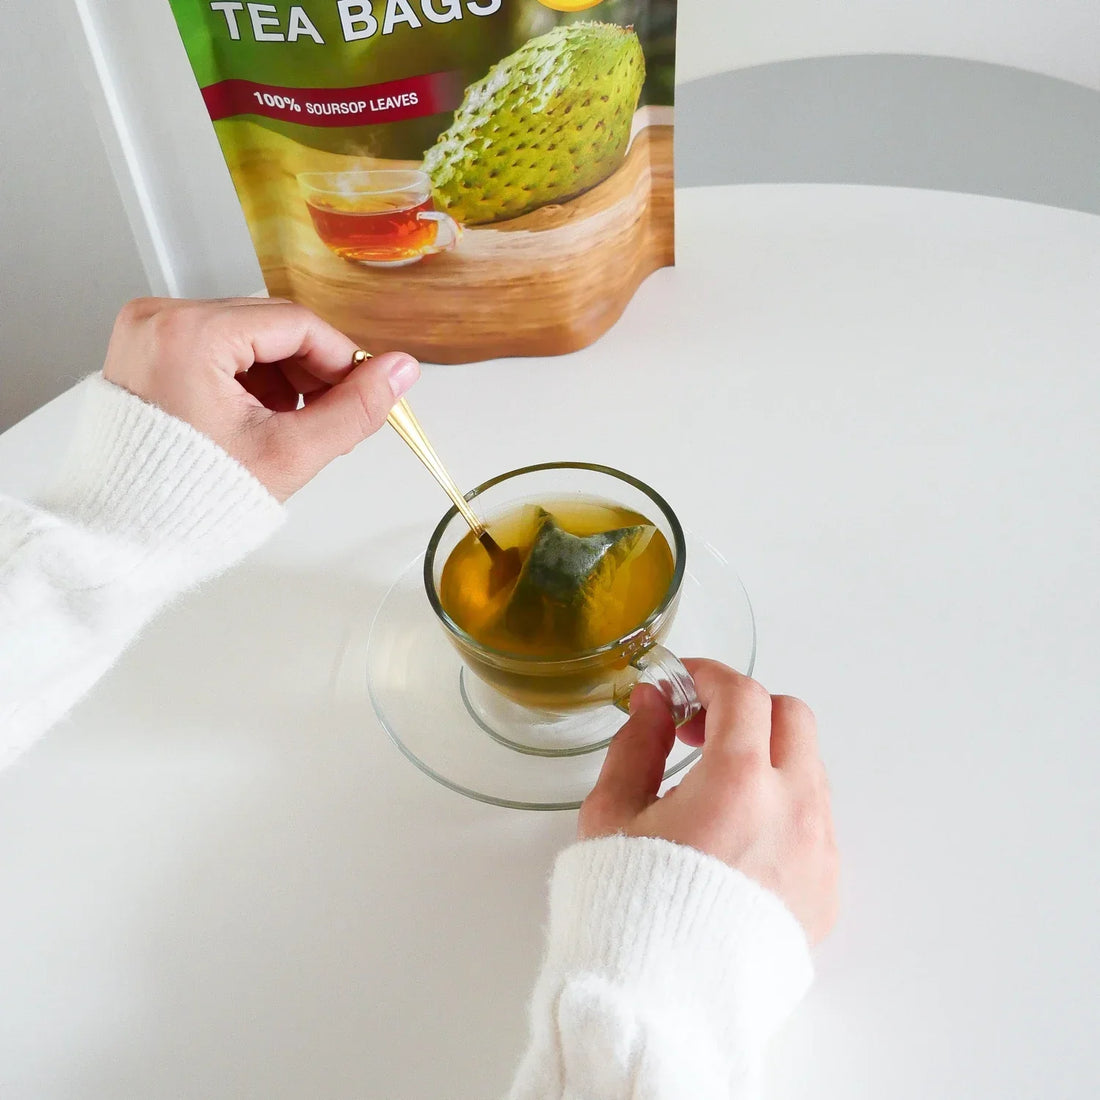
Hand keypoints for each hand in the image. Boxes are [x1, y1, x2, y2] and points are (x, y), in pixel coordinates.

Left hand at [103, 297, 419, 500]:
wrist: (123, 532)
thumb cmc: (191, 498)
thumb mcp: (290, 453)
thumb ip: (354, 409)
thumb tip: (402, 370)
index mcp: (189, 335)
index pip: (295, 323)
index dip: (341, 358)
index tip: (365, 392)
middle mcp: (161, 318)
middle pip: (270, 324)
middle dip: (309, 369)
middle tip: (330, 415)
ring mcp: (148, 329)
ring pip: (247, 333)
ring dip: (281, 373)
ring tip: (288, 423)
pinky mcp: (146, 346)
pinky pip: (217, 344)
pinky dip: (247, 375)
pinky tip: (257, 415)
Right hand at [578, 660, 838, 943]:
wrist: (660, 1004)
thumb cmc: (627, 909)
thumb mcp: (611, 816)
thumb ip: (635, 745)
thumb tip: (653, 702)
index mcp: (737, 784)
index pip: (743, 694)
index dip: (708, 676)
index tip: (680, 683)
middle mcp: (793, 810)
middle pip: (793, 717)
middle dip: (746, 709)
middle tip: (698, 730)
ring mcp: (818, 852)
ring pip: (809, 769)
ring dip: (766, 757)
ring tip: (712, 790)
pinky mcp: (827, 890)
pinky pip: (815, 822)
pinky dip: (782, 806)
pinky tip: (737, 837)